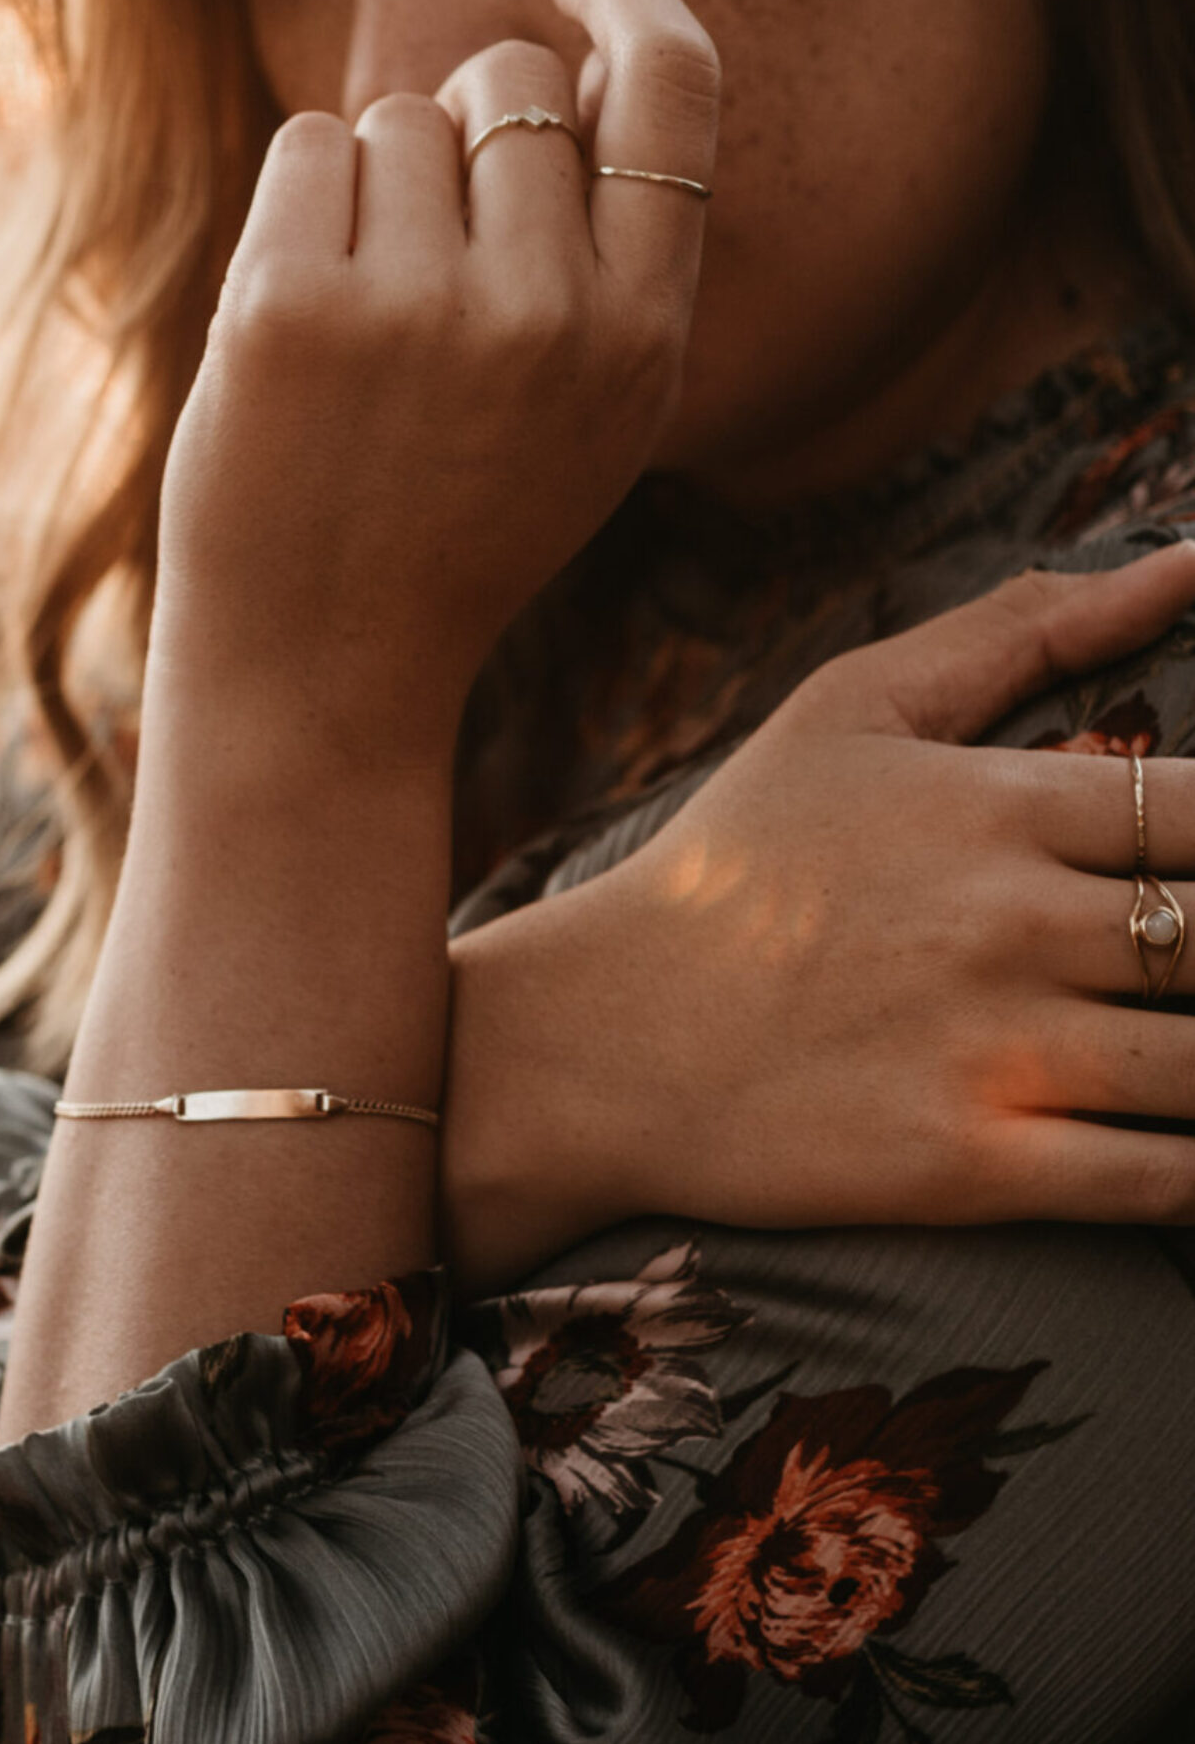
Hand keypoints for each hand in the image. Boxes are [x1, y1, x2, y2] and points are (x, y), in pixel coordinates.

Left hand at [147, 0, 719, 767]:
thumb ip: (614, 253)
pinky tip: (299, 316)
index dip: (631, 2)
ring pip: (400, 118)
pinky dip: (300, 208)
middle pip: (508, 87)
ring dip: (374, 189)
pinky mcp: (289, 302)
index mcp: (645, 337)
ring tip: (364, 327)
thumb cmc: (453, 521)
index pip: (677, 89)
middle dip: (462, 132)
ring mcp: (415, 305)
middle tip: (423, 258)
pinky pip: (311, 147)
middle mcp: (547, 312)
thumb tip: (592, 55)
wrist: (322, 664)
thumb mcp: (592, 410)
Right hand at [441, 547, 1194, 1295]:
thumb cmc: (738, 861)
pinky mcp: (976, 1169)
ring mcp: (997, 1051)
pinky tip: (1182, 1140)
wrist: (606, 1036)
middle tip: (1189, 945)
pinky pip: (1164, 1182)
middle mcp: (1011, 924)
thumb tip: (1184, 560)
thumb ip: (1021, 629)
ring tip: (1180, 1029)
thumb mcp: (851, 708)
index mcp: (995, 805)